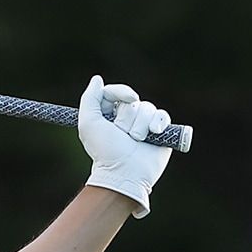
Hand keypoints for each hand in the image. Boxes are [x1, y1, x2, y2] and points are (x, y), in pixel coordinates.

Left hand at [78, 75, 172, 217]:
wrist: (126, 172)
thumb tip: (98, 79)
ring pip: (148, 108)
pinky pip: (163, 116)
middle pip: (133, 102)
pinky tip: (154, 133)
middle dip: (128, 118)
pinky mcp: (159, 132)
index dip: (121, 92)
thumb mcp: (89, 123)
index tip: (129, 98)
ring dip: (141, 125)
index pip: (115, 92)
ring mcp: (143, 125)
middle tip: (122, 136)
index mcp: (107, 115)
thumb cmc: (105, 150)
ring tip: (136, 140)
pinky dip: (159, 123)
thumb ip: (89, 99)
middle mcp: (125, 118)